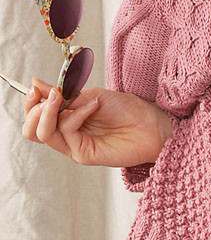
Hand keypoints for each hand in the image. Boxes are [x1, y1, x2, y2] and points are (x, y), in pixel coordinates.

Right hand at [21, 76, 174, 168]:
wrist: (152, 125)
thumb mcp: (92, 95)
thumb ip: (65, 95)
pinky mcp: (83, 154)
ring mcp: (74, 145)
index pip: (35, 116)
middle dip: (33, 110)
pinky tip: (92, 105)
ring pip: (43, 134)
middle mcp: (67, 134)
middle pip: (31, 130)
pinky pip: (67, 131)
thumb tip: (36, 85)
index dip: (31, 101)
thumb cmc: (128, 109)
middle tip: (47, 94)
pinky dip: (76, 114)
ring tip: (59, 96)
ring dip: (47, 111)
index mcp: (67, 119)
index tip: (36, 86)